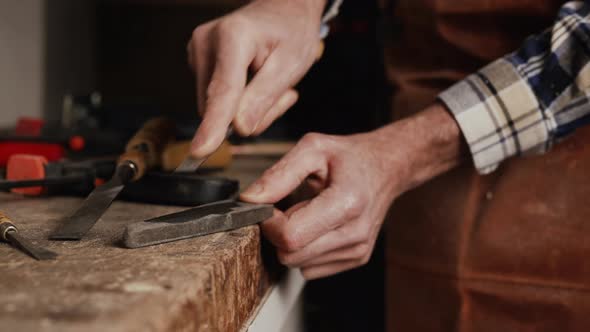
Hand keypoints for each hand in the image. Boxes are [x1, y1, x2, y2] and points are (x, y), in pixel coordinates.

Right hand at [187, 0, 326, 156]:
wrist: (283, 11)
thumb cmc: (291, 32)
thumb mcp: (290, 65)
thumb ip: (264, 98)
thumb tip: (239, 128)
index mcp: (233, 37)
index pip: (223, 92)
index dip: (213, 125)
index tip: (201, 150)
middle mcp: (206, 42)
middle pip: (220, 106)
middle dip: (251, 112)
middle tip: (282, 93)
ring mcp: (198, 53)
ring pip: (217, 108)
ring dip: (247, 108)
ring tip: (270, 84)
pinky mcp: (198, 64)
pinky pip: (217, 101)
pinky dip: (240, 102)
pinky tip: (256, 83)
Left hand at [241, 104, 465, 278]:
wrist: (387, 168)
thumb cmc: (350, 157)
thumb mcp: (312, 149)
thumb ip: (279, 174)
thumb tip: (250, 199)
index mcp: (346, 203)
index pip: (290, 236)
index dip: (270, 223)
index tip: (271, 206)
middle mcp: (355, 232)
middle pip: (291, 255)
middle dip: (279, 233)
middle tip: (287, 207)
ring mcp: (358, 249)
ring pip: (299, 264)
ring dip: (293, 242)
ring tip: (307, 213)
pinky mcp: (357, 258)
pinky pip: (312, 268)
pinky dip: (307, 249)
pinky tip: (317, 226)